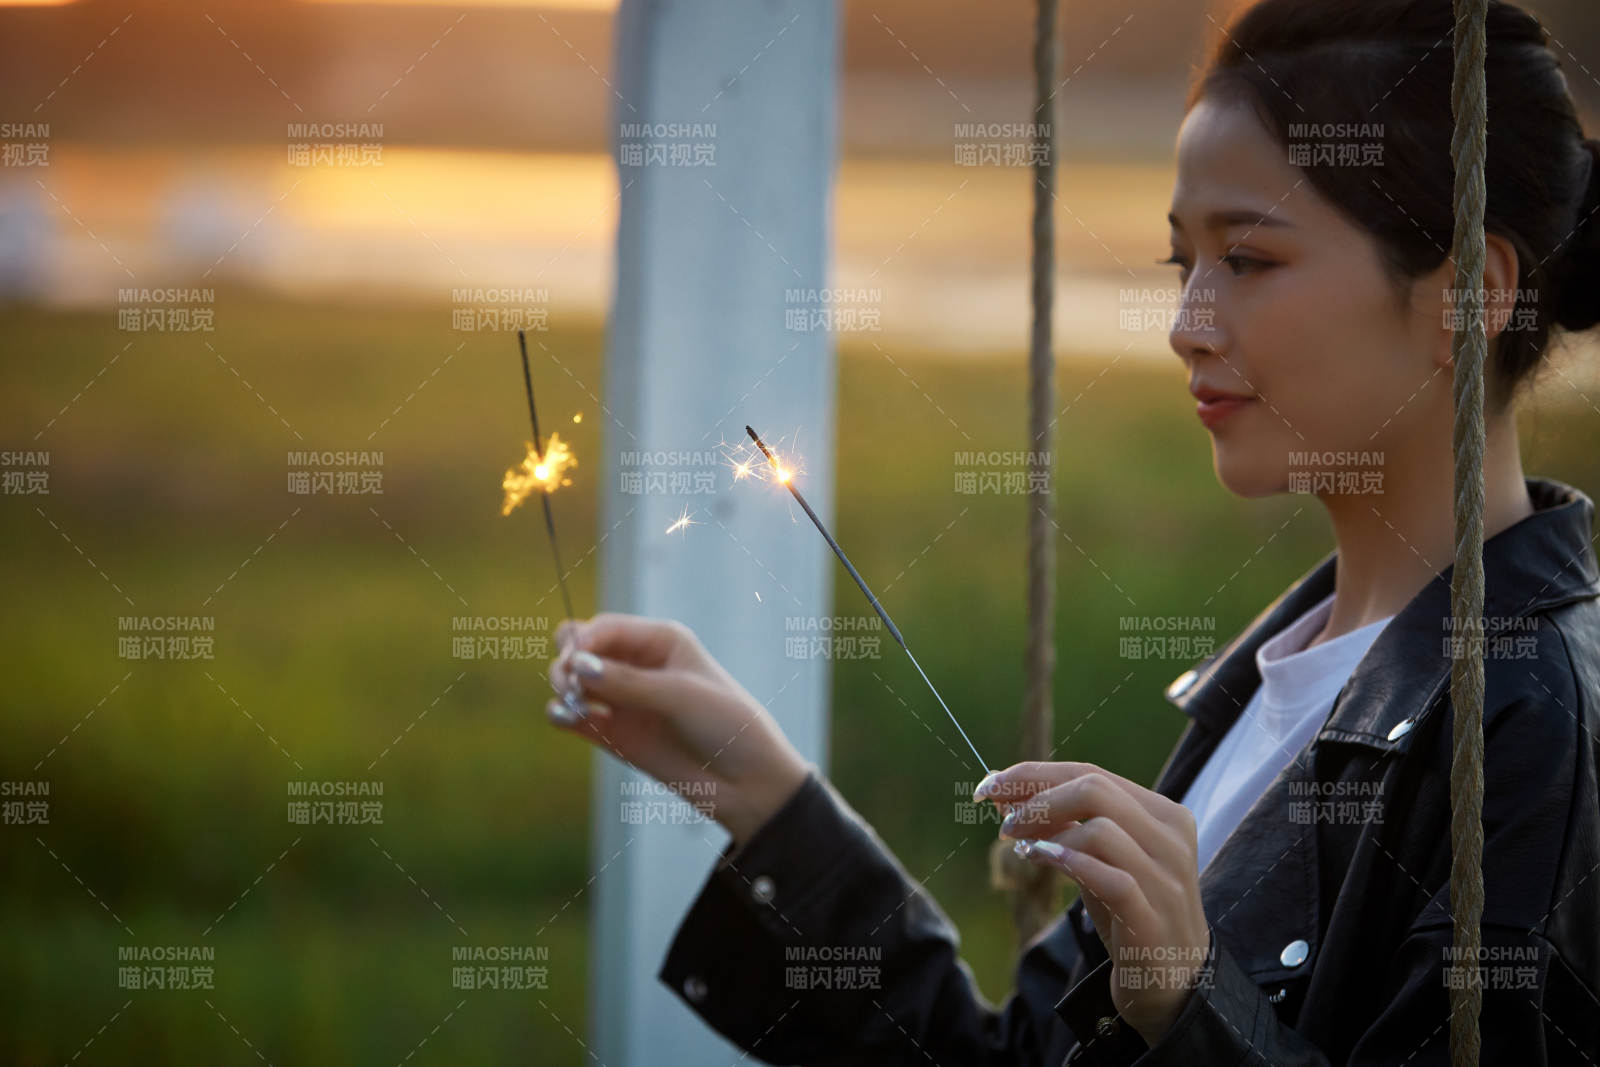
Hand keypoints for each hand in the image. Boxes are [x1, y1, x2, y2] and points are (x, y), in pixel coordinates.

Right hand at [545, 612, 810, 847]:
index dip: (583, 642)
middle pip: (579, 646)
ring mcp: (621, 697)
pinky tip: (572, 719)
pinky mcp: (612, 731)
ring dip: (563, 688)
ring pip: (570, 679)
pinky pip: (571, 714)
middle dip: (567, 661)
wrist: (744, 781)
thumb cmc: (725, 725)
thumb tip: (577, 665)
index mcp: (659, 640)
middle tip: (573, 686)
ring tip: (577, 707)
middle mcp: (636, 663)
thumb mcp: (680, 696)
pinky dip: (562, 714)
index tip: (575, 666)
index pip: (604, 627)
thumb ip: (627, 682)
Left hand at [976, 760, 1210, 1045]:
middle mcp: (1171, 837)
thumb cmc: (1128, 912)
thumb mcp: (1095, 860)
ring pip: (1101, 829)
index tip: (989, 786)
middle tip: (1003, 823)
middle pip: (1094, 790)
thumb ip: (1061, 825)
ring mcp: (1166, 878)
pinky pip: (1112, 879)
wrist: (1172, 981)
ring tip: (1021, 849)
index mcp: (1161, 813)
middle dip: (1037, 798)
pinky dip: (1069, 863)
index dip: (1035, 774)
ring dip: (1047, 833)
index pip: (1091, 773)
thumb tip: (1005, 793)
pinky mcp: (1154, 917)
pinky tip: (1039, 859)